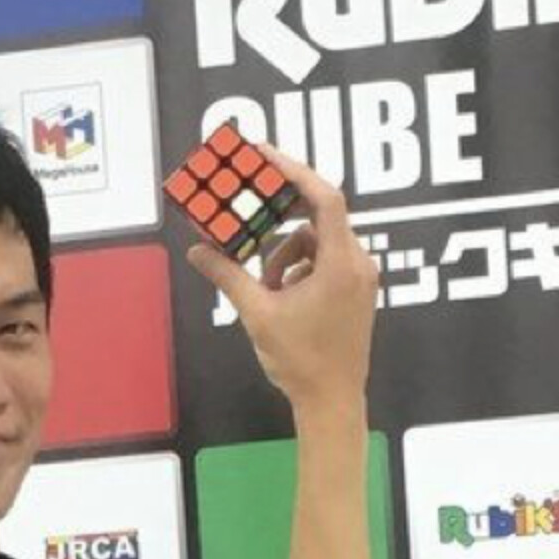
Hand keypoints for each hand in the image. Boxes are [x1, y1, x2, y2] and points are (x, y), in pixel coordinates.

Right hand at [185, 143, 377, 414]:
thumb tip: (198, 250)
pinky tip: (280, 296)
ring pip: (318, 242)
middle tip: (250, 206)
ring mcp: (360, 277)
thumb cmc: (300, 360)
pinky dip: (299, 268)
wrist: (331, 400)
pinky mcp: (356, 291)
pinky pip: (325, 261)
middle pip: (319, 217)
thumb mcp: (257, 314)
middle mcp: (358, 262)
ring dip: (286, 253)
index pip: (324, 198)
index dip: (294, 172)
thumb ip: (228, 275)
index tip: (264, 158)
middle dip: (281, 217)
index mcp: (340, 263)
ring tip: (264, 285)